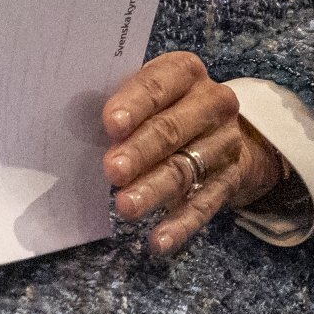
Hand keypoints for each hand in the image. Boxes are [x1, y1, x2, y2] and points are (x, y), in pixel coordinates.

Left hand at [102, 51, 281, 255]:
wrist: (220, 128)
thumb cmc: (166, 104)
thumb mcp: (150, 92)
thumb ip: (124, 105)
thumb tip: (84, 132)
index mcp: (186, 71)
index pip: (158, 84)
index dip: (134, 104)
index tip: (111, 124)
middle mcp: (212, 103)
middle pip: (172, 129)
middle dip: (140, 151)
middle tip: (113, 170)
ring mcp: (224, 143)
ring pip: (184, 169)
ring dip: (154, 190)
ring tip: (126, 206)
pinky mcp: (229, 180)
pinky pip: (203, 205)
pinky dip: (179, 226)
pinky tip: (157, 242)